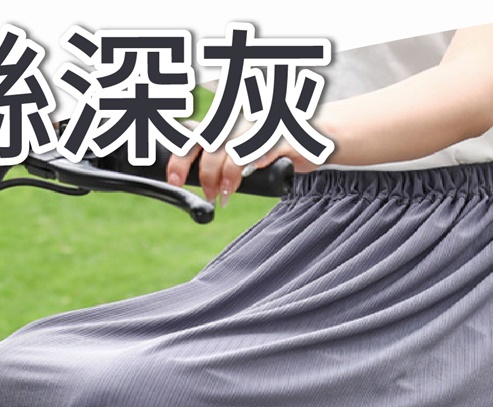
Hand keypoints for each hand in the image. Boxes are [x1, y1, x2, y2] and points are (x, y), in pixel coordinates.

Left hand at [167, 136, 325, 206]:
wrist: (319, 133)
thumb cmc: (277, 141)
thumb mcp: (244, 140)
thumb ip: (218, 142)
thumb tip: (186, 135)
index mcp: (228, 124)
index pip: (195, 136)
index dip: (179, 158)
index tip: (173, 181)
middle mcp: (241, 124)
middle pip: (208, 143)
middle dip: (198, 171)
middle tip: (203, 194)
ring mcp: (260, 130)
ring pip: (231, 150)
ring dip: (223, 176)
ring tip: (222, 197)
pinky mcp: (281, 140)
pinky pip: (260, 151)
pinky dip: (250, 165)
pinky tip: (246, 178)